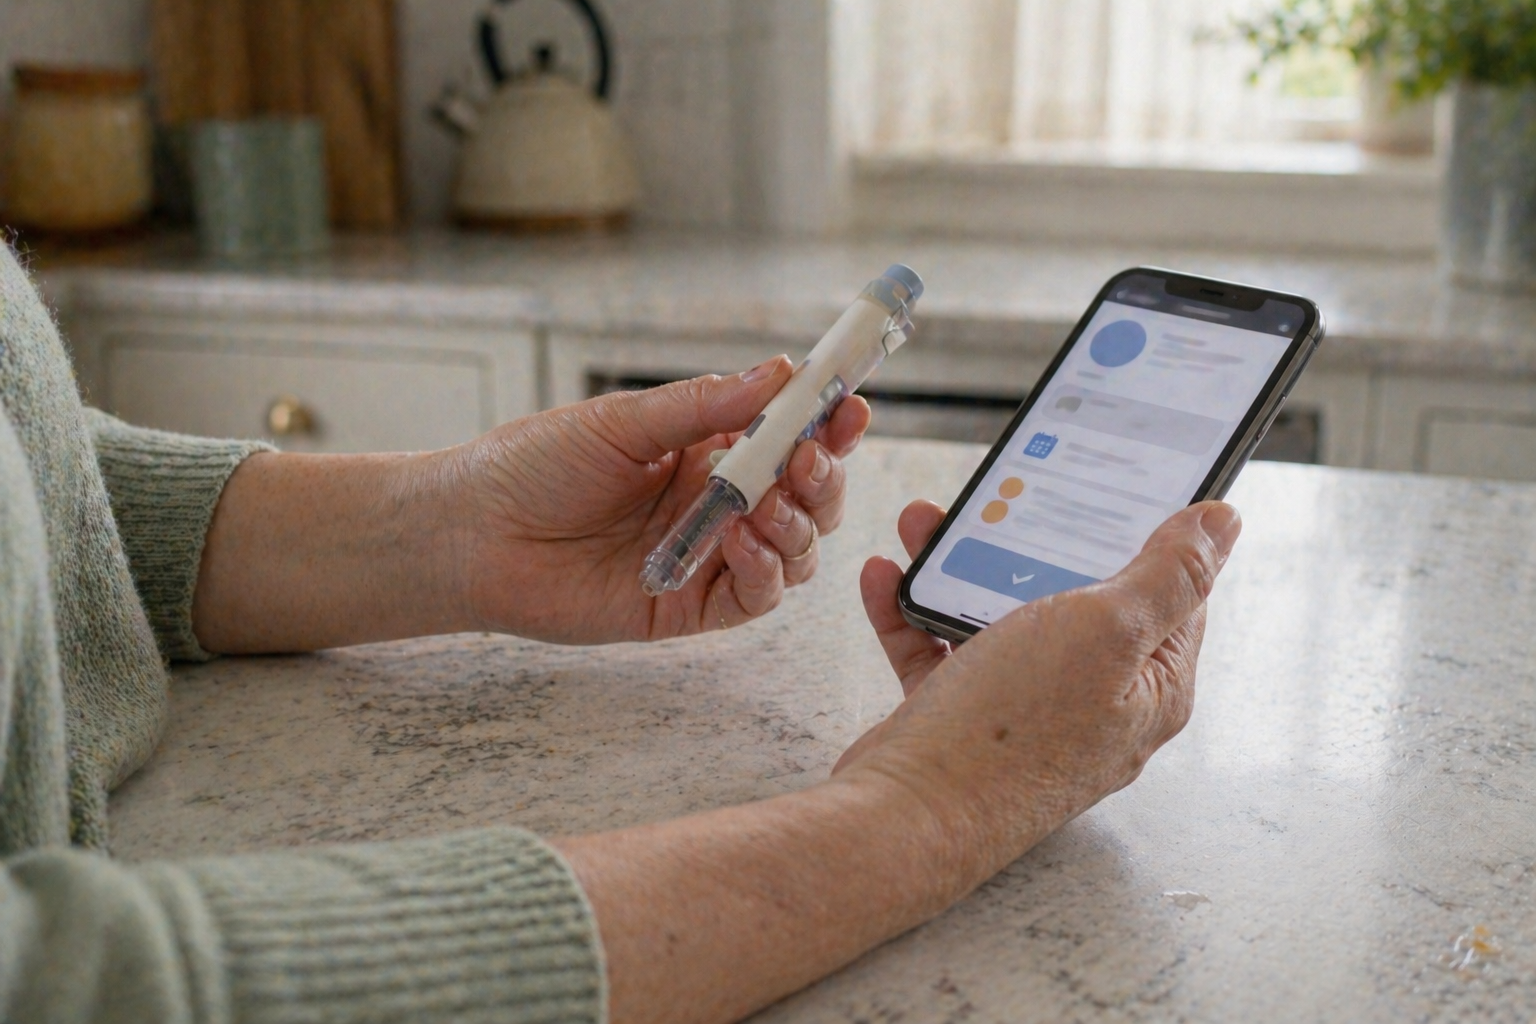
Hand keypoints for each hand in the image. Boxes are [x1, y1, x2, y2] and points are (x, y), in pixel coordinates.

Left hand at [440, 357, 871, 644]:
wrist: (470, 533)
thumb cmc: (532, 467)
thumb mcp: (621, 422)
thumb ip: (703, 405)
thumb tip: (778, 372)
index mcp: (705, 450)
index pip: (787, 436)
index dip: (826, 422)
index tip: (850, 403)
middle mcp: (716, 503)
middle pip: (806, 496)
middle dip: (823, 476)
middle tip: (811, 458)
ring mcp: (707, 557)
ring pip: (795, 550)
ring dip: (799, 524)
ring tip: (767, 504)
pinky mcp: (688, 607)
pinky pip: (755, 597)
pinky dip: (766, 571)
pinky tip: (742, 541)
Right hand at [834, 500, 1241, 879]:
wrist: (905, 819)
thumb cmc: (1011, 734)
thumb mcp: (1106, 631)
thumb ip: (1167, 573)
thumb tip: (1223, 523)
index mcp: (1150, 685)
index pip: (1171, 593)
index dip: (1147, 531)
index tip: (1116, 478)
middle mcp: (1094, 702)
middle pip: (1074, 596)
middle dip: (1033, 538)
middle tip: (1006, 490)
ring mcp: (1025, 714)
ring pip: (998, 616)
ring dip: (959, 566)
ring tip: (924, 523)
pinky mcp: (963, 719)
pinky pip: (940, 650)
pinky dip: (914, 611)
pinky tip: (888, 577)